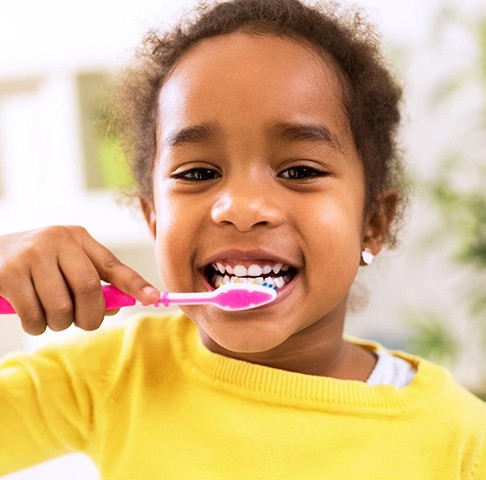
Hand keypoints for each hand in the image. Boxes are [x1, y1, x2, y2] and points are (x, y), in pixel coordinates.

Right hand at [0, 226, 159, 334]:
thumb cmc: (38, 265)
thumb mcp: (67, 263)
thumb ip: (93, 282)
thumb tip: (117, 308)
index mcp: (79, 238)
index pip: (113, 264)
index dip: (135, 284)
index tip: (154, 298)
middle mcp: (58, 241)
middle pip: (89, 288)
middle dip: (91, 316)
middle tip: (84, 323)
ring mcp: (32, 255)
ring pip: (61, 307)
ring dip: (60, 323)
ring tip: (51, 316)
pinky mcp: (8, 274)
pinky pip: (34, 316)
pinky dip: (37, 326)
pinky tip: (31, 316)